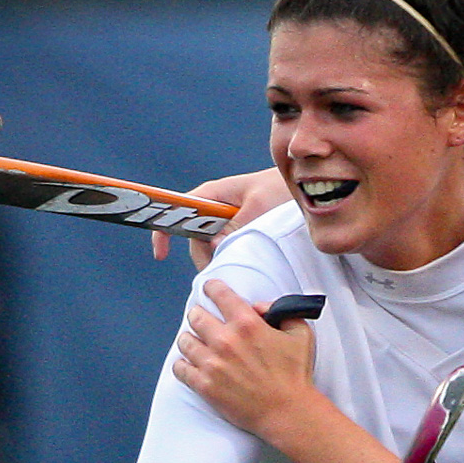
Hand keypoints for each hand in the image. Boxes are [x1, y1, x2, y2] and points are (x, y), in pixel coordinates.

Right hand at [151, 168, 292, 269]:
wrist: (302, 188)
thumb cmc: (278, 189)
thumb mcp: (258, 207)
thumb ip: (236, 227)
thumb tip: (215, 247)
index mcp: (211, 194)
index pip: (176, 211)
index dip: (164, 231)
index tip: (161, 254)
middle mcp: (213, 207)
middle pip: (195, 238)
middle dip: (203, 257)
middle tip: (218, 275)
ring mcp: (225, 219)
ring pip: (211, 246)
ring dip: (220, 260)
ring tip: (238, 270)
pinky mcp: (238, 230)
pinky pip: (227, 247)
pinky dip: (231, 258)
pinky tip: (244, 267)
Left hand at [173, 279, 318, 440]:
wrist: (288, 412)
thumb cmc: (295, 375)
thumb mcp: (300, 334)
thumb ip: (281, 311)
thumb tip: (258, 306)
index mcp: (248, 324)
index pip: (218, 294)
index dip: (212, 288)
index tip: (209, 289)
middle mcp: (226, 340)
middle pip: (195, 315)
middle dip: (199, 315)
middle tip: (203, 320)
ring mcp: (212, 363)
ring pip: (184, 340)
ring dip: (190, 339)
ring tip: (197, 343)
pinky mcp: (204, 385)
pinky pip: (180, 368)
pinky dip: (183, 364)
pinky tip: (191, 364)